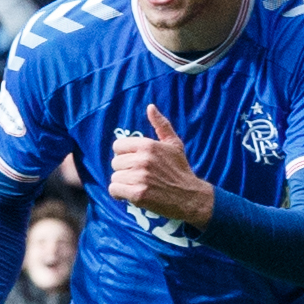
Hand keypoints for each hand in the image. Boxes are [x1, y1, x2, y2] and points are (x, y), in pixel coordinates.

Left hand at [108, 105, 213, 225]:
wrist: (189, 196)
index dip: (124, 155)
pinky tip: (130, 195)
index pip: (117, 146)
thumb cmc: (180, 169)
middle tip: (138, 176)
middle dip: (124, 170)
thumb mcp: (174, 144)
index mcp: (148, 145)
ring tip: (137, 185)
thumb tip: (150, 107)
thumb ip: (161, 125)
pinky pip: (114, 190)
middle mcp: (143, 160)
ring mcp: (140, 177)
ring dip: (123, 183)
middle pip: (115, 163)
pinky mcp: (138, 194)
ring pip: (115, 177)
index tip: (134, 162)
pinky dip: (119, 194)